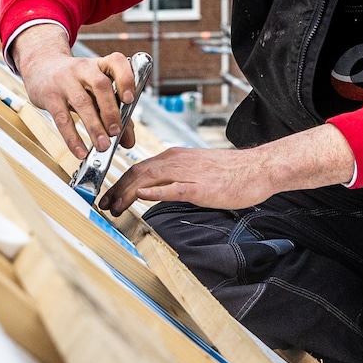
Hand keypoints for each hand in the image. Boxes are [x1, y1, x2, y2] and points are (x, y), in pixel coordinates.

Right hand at [12, 26, 137, 159]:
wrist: (41, 67)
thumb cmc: (75, 81)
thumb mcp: (96, 90)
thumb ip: (117, 112)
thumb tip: (128, 141)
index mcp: (100, 65)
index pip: (116, 62)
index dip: (125, 79)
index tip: (130, 99)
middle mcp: (83, 69)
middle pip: (100, 85)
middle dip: (111, 110)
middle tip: (116, 132)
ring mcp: (65, 81)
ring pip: (82, 102)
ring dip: (95, 127)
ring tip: (103, 145)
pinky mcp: (50, 96)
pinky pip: (62, 118)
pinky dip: (73, 138)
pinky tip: (81, 151)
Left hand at [99, 125, 355, 213]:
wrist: (258, 168)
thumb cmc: (231, 172)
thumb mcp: (196, 171)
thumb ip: (174, 178)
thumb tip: (155, 189)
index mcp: (174, 157)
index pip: (138, 168)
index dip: (119, 183)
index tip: (108, 196)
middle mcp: (176, 161)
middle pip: (135, 172)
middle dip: (115, 190)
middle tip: (103, 205)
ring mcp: (186, 173)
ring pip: (147, 178)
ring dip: (125, 193)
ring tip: (113, 206)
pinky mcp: (199, 187)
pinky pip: (171, 188)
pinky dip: (152, 192)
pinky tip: (139, 197)